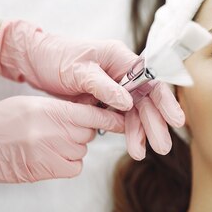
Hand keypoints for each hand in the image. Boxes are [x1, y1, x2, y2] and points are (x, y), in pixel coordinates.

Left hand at [0, 20, 185, 158]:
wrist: (35, 60)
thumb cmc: (55, 57)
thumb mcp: (77, 70)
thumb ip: (102, 86)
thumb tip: (127, 102)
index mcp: (120, 58)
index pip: (150, 80)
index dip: (165, 101)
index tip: (175, 120)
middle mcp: (122, 72)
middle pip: (146, 100)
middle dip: (155, 124)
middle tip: (163, 147)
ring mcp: (116, 86)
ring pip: (135, 112)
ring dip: (140, 133)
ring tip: (141, 153)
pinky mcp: (106, 98)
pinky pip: (122, 117)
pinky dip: (127, 132)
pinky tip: (133, 146)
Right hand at [0, 96, 124, 196]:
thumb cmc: (1, 120)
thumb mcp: (32, 103)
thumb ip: (61, 108)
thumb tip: (89, 111)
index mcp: (51, 110)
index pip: (93, 114)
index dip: (112, 117)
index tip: (124, 119)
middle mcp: (55, 132)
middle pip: (89, 132)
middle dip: (82, 130)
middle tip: (61, 129)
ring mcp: (52, 153)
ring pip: (82, 150)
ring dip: (73, 147)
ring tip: (47, 143)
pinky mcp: (48, 171)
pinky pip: (75, 167)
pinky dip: (69, 163)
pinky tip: (50, 157)